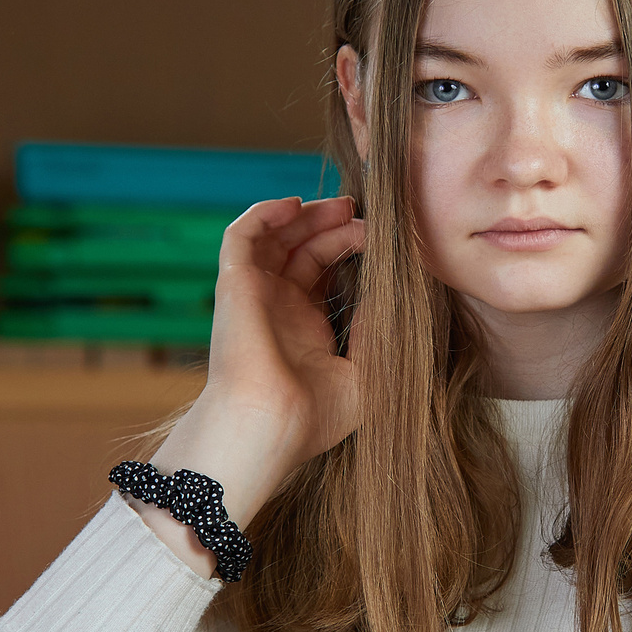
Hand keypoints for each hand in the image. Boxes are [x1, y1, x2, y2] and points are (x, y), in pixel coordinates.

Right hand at [128, 195, 363, 572]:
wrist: (271, 427)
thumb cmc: (315, 416)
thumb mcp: (366, 370)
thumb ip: (380, 328)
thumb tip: (395, 287)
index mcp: (306, 328)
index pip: (325, 274)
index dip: (349, 249)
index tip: (382, 238)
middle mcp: (279, 307)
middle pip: (303, 250)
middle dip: (333, 226)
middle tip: (363, 216)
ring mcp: (256, 294)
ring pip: (275, 237)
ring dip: (306, 216)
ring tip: (341, 206)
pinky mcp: (235, 284)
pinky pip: (242, 236)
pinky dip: (264, 213)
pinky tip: (294, 204)